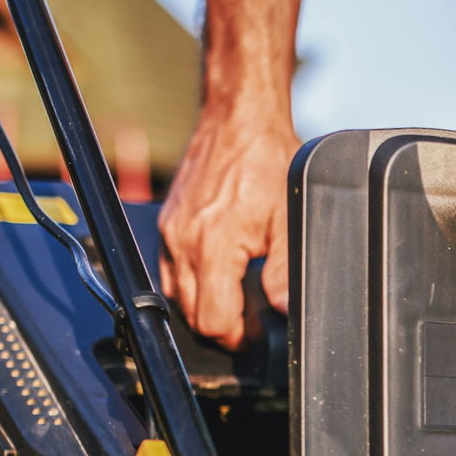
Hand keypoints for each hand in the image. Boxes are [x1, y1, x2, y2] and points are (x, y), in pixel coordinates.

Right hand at [158, 112, 297, 347]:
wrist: (239, 119)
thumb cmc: (265, 159)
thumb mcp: (288, 218)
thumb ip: (284, 270)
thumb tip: (285, 309)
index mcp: (212, 245)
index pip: (212, 320)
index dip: (237, 337)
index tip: (256, 332)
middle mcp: (182, 242)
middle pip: (191, 315)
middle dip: (220, 326)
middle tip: (250, 323)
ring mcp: (170, 232)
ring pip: (176, 296)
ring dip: (203, 306)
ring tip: (235, 301)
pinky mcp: (167, 223)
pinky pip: (168, 270)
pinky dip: (190, 282)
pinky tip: (216, 275)